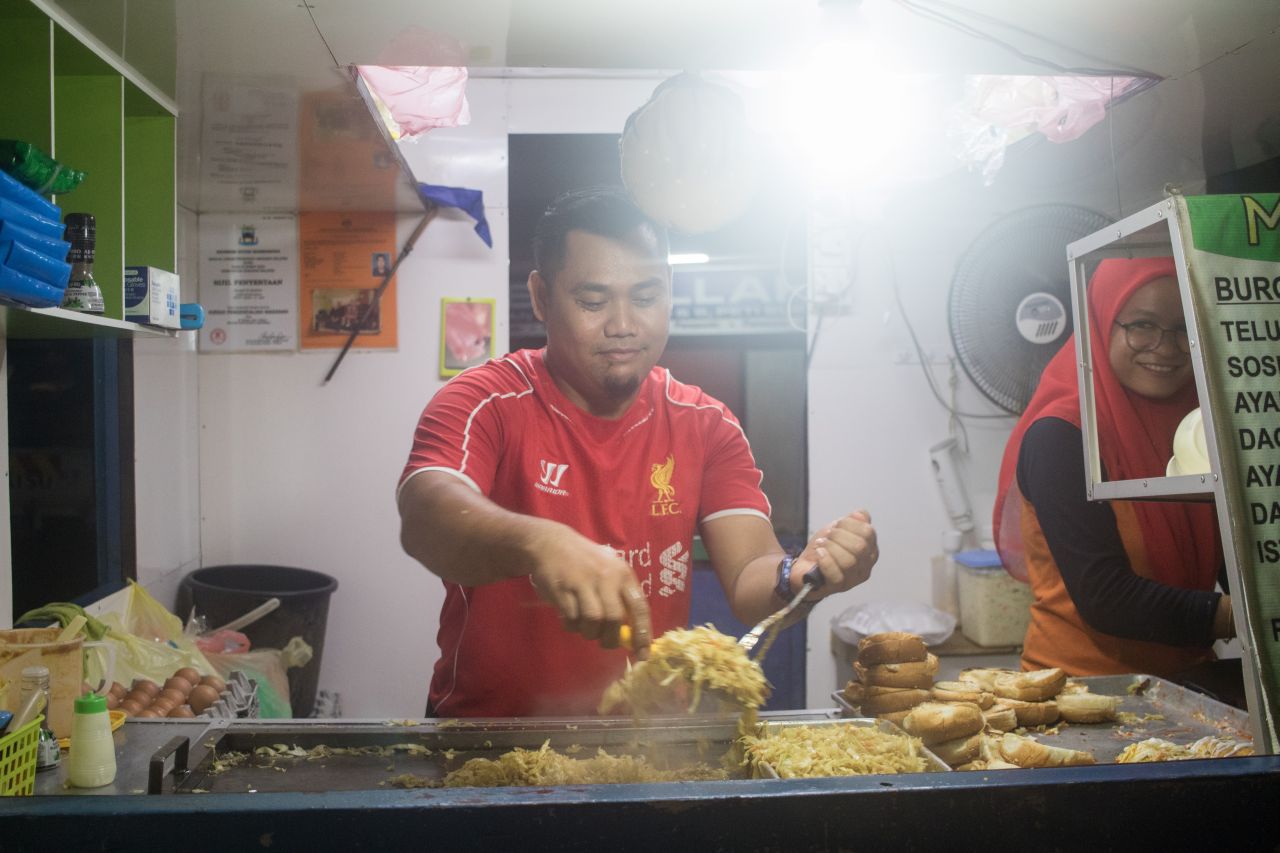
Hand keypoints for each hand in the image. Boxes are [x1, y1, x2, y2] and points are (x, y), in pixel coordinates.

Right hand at [527, 525, 651, 658]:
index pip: (640, 608)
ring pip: (593, 621)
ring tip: (585, 627)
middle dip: (610, 639)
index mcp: (623, 574)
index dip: (643, 635)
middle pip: (614, 619)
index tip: (643, 656)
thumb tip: (631, 635)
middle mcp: (606, 577)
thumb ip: (621, 598)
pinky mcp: (563, 589)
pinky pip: (571, 618)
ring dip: (589, 632)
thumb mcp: (609, 570)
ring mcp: (583, 582)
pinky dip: (572, 626)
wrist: (550, 543)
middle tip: (604, 642)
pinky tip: (570, 617)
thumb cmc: (585, 561)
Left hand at [793, 510, 877, 598]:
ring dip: (831, 548)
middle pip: (860, 547)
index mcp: (870, 549)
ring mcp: (854, 579)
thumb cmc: (824, 549)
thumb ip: (851, 521)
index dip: (849, 524)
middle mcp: (866, 566)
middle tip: (827, 536)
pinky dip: (825, 560)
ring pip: (849, 561)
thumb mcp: (837, 529)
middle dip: (839, 536)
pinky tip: (819, 554)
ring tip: (821, 545)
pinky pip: (836, 575)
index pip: (868, 532)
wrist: (804, 568)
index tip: (836, 525)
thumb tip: (860, 515)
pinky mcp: (839, 588)